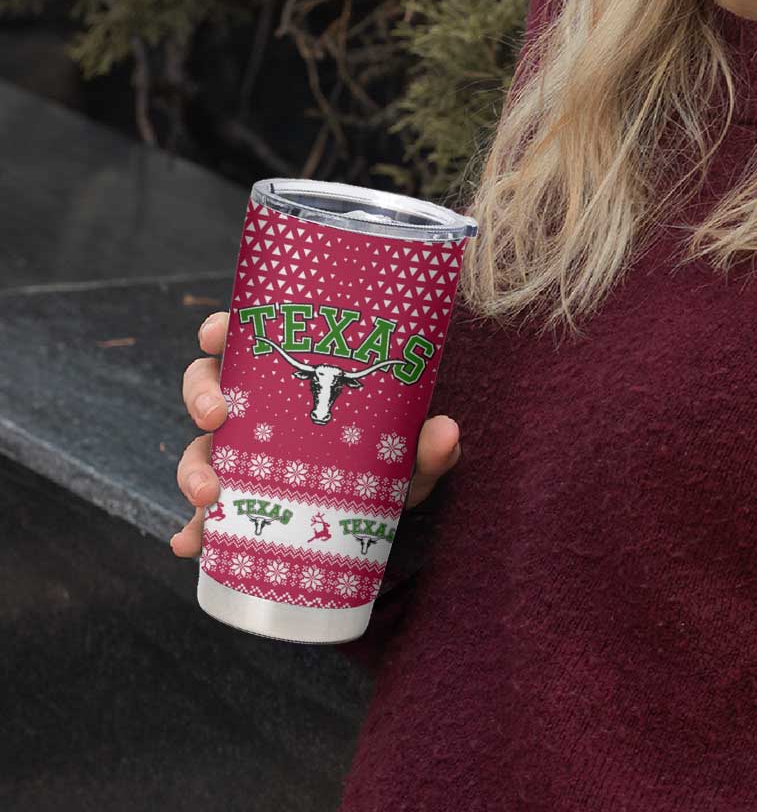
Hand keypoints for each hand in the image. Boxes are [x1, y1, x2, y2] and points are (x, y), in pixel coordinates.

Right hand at [169, 311, 460, 556]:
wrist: (384, 509)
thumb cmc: (390, 461)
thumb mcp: (409, 453)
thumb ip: (427, 445)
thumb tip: (446, 431)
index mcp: (288, 378)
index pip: (246, 341)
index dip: (221, 331)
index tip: (218, 333)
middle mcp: (258, 411)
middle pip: (208, 388)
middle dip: (201, 397)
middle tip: (217, 416)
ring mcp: (244, 456)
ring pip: (200, 448)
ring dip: (193, 467)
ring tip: (208, 495)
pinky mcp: (241, 501)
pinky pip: (205, 514)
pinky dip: (193, 530)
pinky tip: (190, 545)